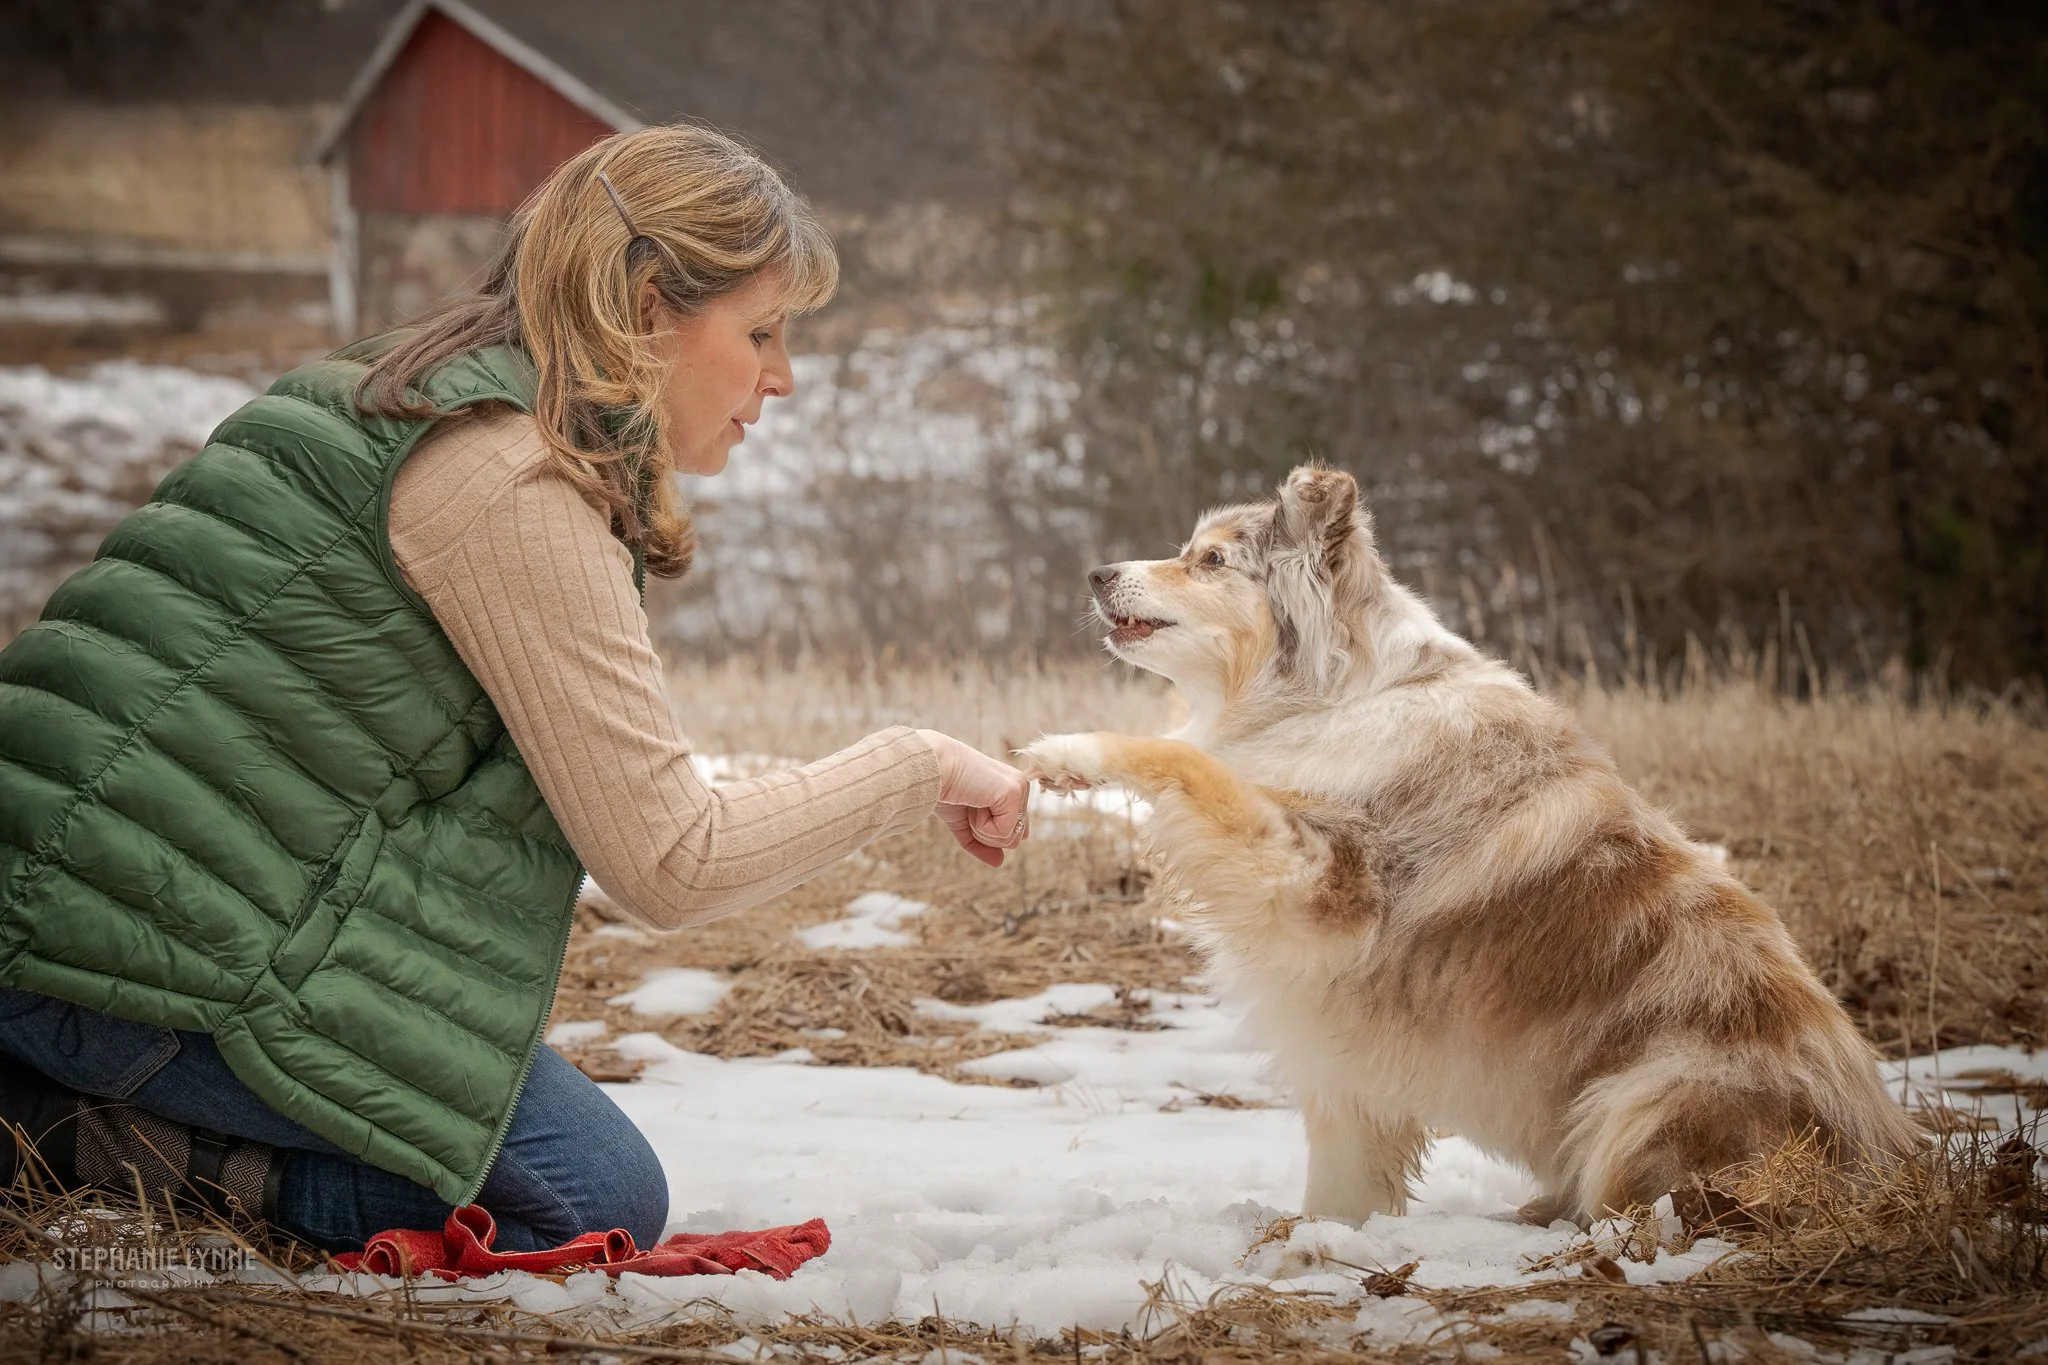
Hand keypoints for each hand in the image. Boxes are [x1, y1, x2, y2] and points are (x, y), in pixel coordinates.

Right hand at [917, 729, 1031, 867]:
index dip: (988, 833)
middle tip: (969, 806)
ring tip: (971, 802)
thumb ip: (980, 843)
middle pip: (1013, 840)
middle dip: (984, 833)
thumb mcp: (963, 822)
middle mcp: (1020, 788)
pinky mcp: (1013, 792)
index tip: (971, 808)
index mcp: (1011, 792)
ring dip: (982, 829)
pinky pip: (1004, 832)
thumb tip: (999, 863)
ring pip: (1011, 839)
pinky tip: (974, 802)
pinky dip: (982, 826)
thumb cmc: (943, 790)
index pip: (1014, 831)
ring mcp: (1020, 789)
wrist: (932, 771)